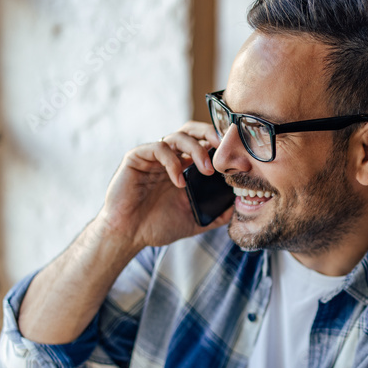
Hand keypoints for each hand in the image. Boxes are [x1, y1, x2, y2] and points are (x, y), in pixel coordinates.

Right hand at [95, 122, 232, 250]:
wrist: (128, 236)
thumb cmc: (156, 226)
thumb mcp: (194, 220)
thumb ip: (216, 213)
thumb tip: (239, 207)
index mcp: (183, 167)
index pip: (204, 143)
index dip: (222, 146)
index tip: (240, 160)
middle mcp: (169, 158)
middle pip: (192, 131)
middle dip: (211, 134)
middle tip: (226, 149)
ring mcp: (152, 156)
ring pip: (178, 136)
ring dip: (197, 150)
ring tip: (207, 170)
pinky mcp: (136, 158)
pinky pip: (158, 148)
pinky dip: (173, 163)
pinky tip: (179, 182)